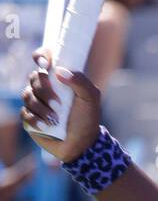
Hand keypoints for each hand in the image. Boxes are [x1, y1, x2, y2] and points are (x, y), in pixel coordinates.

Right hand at [21, 46, 101, 161]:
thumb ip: (81, 81)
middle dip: (45, 91)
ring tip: (55, 120)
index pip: (43, 59)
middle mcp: (44, 87)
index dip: (40, 56)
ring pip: (28, 96)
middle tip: (58, 106)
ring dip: (42, 108)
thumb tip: (60, 71)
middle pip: (34, 78)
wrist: (82, 144)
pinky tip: (46, 126)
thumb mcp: (91, 98)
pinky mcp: (29, 118)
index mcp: (57, 78)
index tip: (45, 64)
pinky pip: (25, 113)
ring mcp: (35, 102)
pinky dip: (35, 120)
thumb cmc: (87, 118)